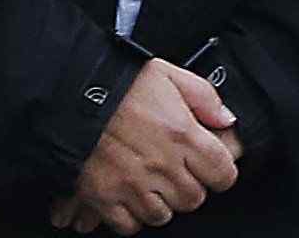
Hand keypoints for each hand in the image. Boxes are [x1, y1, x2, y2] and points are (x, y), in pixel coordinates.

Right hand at [60, 57, 239, 231]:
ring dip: (161, 202)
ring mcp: (132, 185)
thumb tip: (226, 119)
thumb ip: (204, 97)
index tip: (212, 167)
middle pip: (193, 199)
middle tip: (176, 171)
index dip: (220, 172)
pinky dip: (131, 215)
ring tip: (151, 182)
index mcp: (182, 134)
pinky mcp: (104, 198)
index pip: (222, 173)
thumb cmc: (120, 84)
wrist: (72, 96)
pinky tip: (130, 195)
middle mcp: (161, 164)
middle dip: (189, 187)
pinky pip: (129, 225)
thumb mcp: (169, 75)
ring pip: (163, 215)